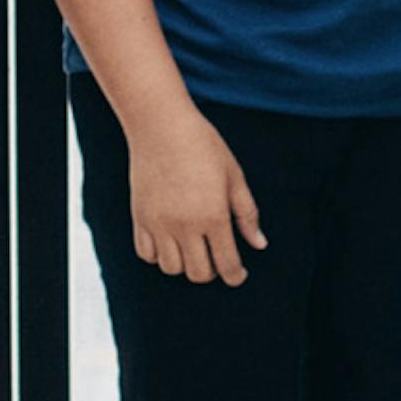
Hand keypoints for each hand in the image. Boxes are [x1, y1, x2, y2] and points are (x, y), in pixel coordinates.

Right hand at [127, 112, 265, 285]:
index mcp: (213, 216)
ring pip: (172, 269)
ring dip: (185, 264)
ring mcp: (159, 223)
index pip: (226, 263)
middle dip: (212, 272)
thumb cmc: (203, 146)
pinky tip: (170, 240)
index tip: (238, 275)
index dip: (235, 275)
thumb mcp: (234, 176)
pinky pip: (147, 254)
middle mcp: (184, 225)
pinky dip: (160, 255)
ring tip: (194, 247)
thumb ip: (247, 213)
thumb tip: (259, 244)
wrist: (161, 125)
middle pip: (198, 273)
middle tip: (217, 257)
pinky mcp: (140, 218)